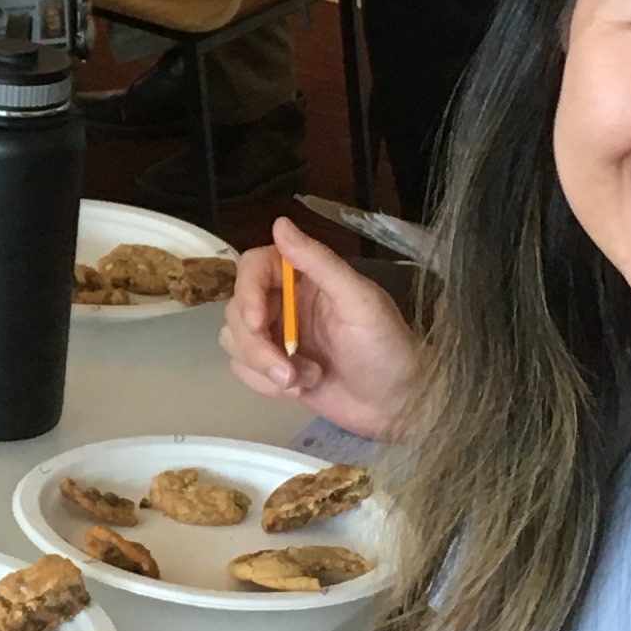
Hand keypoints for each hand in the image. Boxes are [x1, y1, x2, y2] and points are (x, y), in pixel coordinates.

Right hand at [223, 210, 428, 439]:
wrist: (396, 407)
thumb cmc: (386, 348)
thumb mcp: (359, 301)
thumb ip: (319, 262)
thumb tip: (279, 222)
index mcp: (305, 278)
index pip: (254, 267)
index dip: (247, 292)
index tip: (256, 322)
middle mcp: (285, 303)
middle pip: (238, 309)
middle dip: (257, 346)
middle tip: (288, 373)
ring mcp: (277, 337)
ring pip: (234, 341)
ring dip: (264, 367)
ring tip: (305, 381)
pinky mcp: (273, 369)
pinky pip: (243, 370)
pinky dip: (266, 385)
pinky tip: (301, 390)